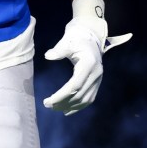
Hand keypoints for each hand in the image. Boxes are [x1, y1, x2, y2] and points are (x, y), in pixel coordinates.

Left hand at [42, 0, 131, 115]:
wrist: (90, 36)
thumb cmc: (76, 38)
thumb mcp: (67, 41)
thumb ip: (59, 50)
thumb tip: (48, 56)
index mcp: (89, 63)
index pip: (75, 85)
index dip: (61, 95)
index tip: (48, 101)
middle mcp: (96, 73)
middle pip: (80, 95)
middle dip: (63, 102)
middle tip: (48, 105)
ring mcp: (98, 79)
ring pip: (85, 99)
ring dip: (70, 106)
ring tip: (55, 109)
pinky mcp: (97, 82)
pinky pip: (89, 98)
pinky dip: (79, 106)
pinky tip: (67, 110)